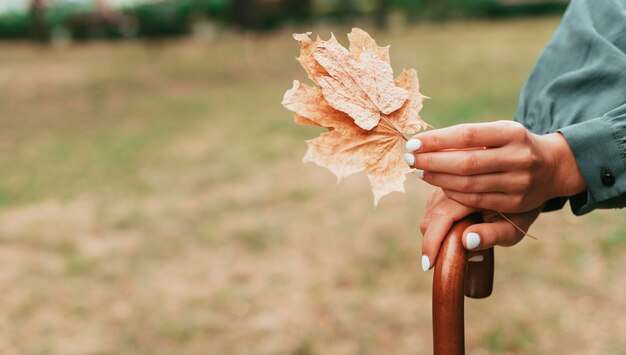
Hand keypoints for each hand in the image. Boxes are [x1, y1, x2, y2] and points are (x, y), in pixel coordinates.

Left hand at [404, 121, 585, 212]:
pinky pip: (476, 200)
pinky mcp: (516, 204)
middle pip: (465, 163)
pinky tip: (440, 185)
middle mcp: (518, 157)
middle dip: (432, 162)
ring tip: (419, 170)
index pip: (467, 135)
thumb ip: (469, 139)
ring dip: (438, 179)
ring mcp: (519, 183)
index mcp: (512, 133)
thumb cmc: (513, 145)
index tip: (412, 143)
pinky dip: (454, 193)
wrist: (553, 166)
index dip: (436, 140)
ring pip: (469, 185)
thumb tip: (427, 144)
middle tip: (409, 159)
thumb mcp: (499, 132)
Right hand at [420, 188, 541, 270]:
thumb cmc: (518, 212)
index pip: (441, 217)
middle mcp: (453, 187)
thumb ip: (491, 235)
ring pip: (428, 217)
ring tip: (465, 243)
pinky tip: (458, 231)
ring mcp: (444, 188)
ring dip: (438, 236)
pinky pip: (431, 213)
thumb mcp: (512, 228)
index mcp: (470, 192)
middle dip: (436, 243)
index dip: (432, 242)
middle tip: (464, 258)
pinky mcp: (441, 192)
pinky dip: (438, 227)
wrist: (518, 188)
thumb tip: (466, 241)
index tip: (429, 264)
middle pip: (430, 220)